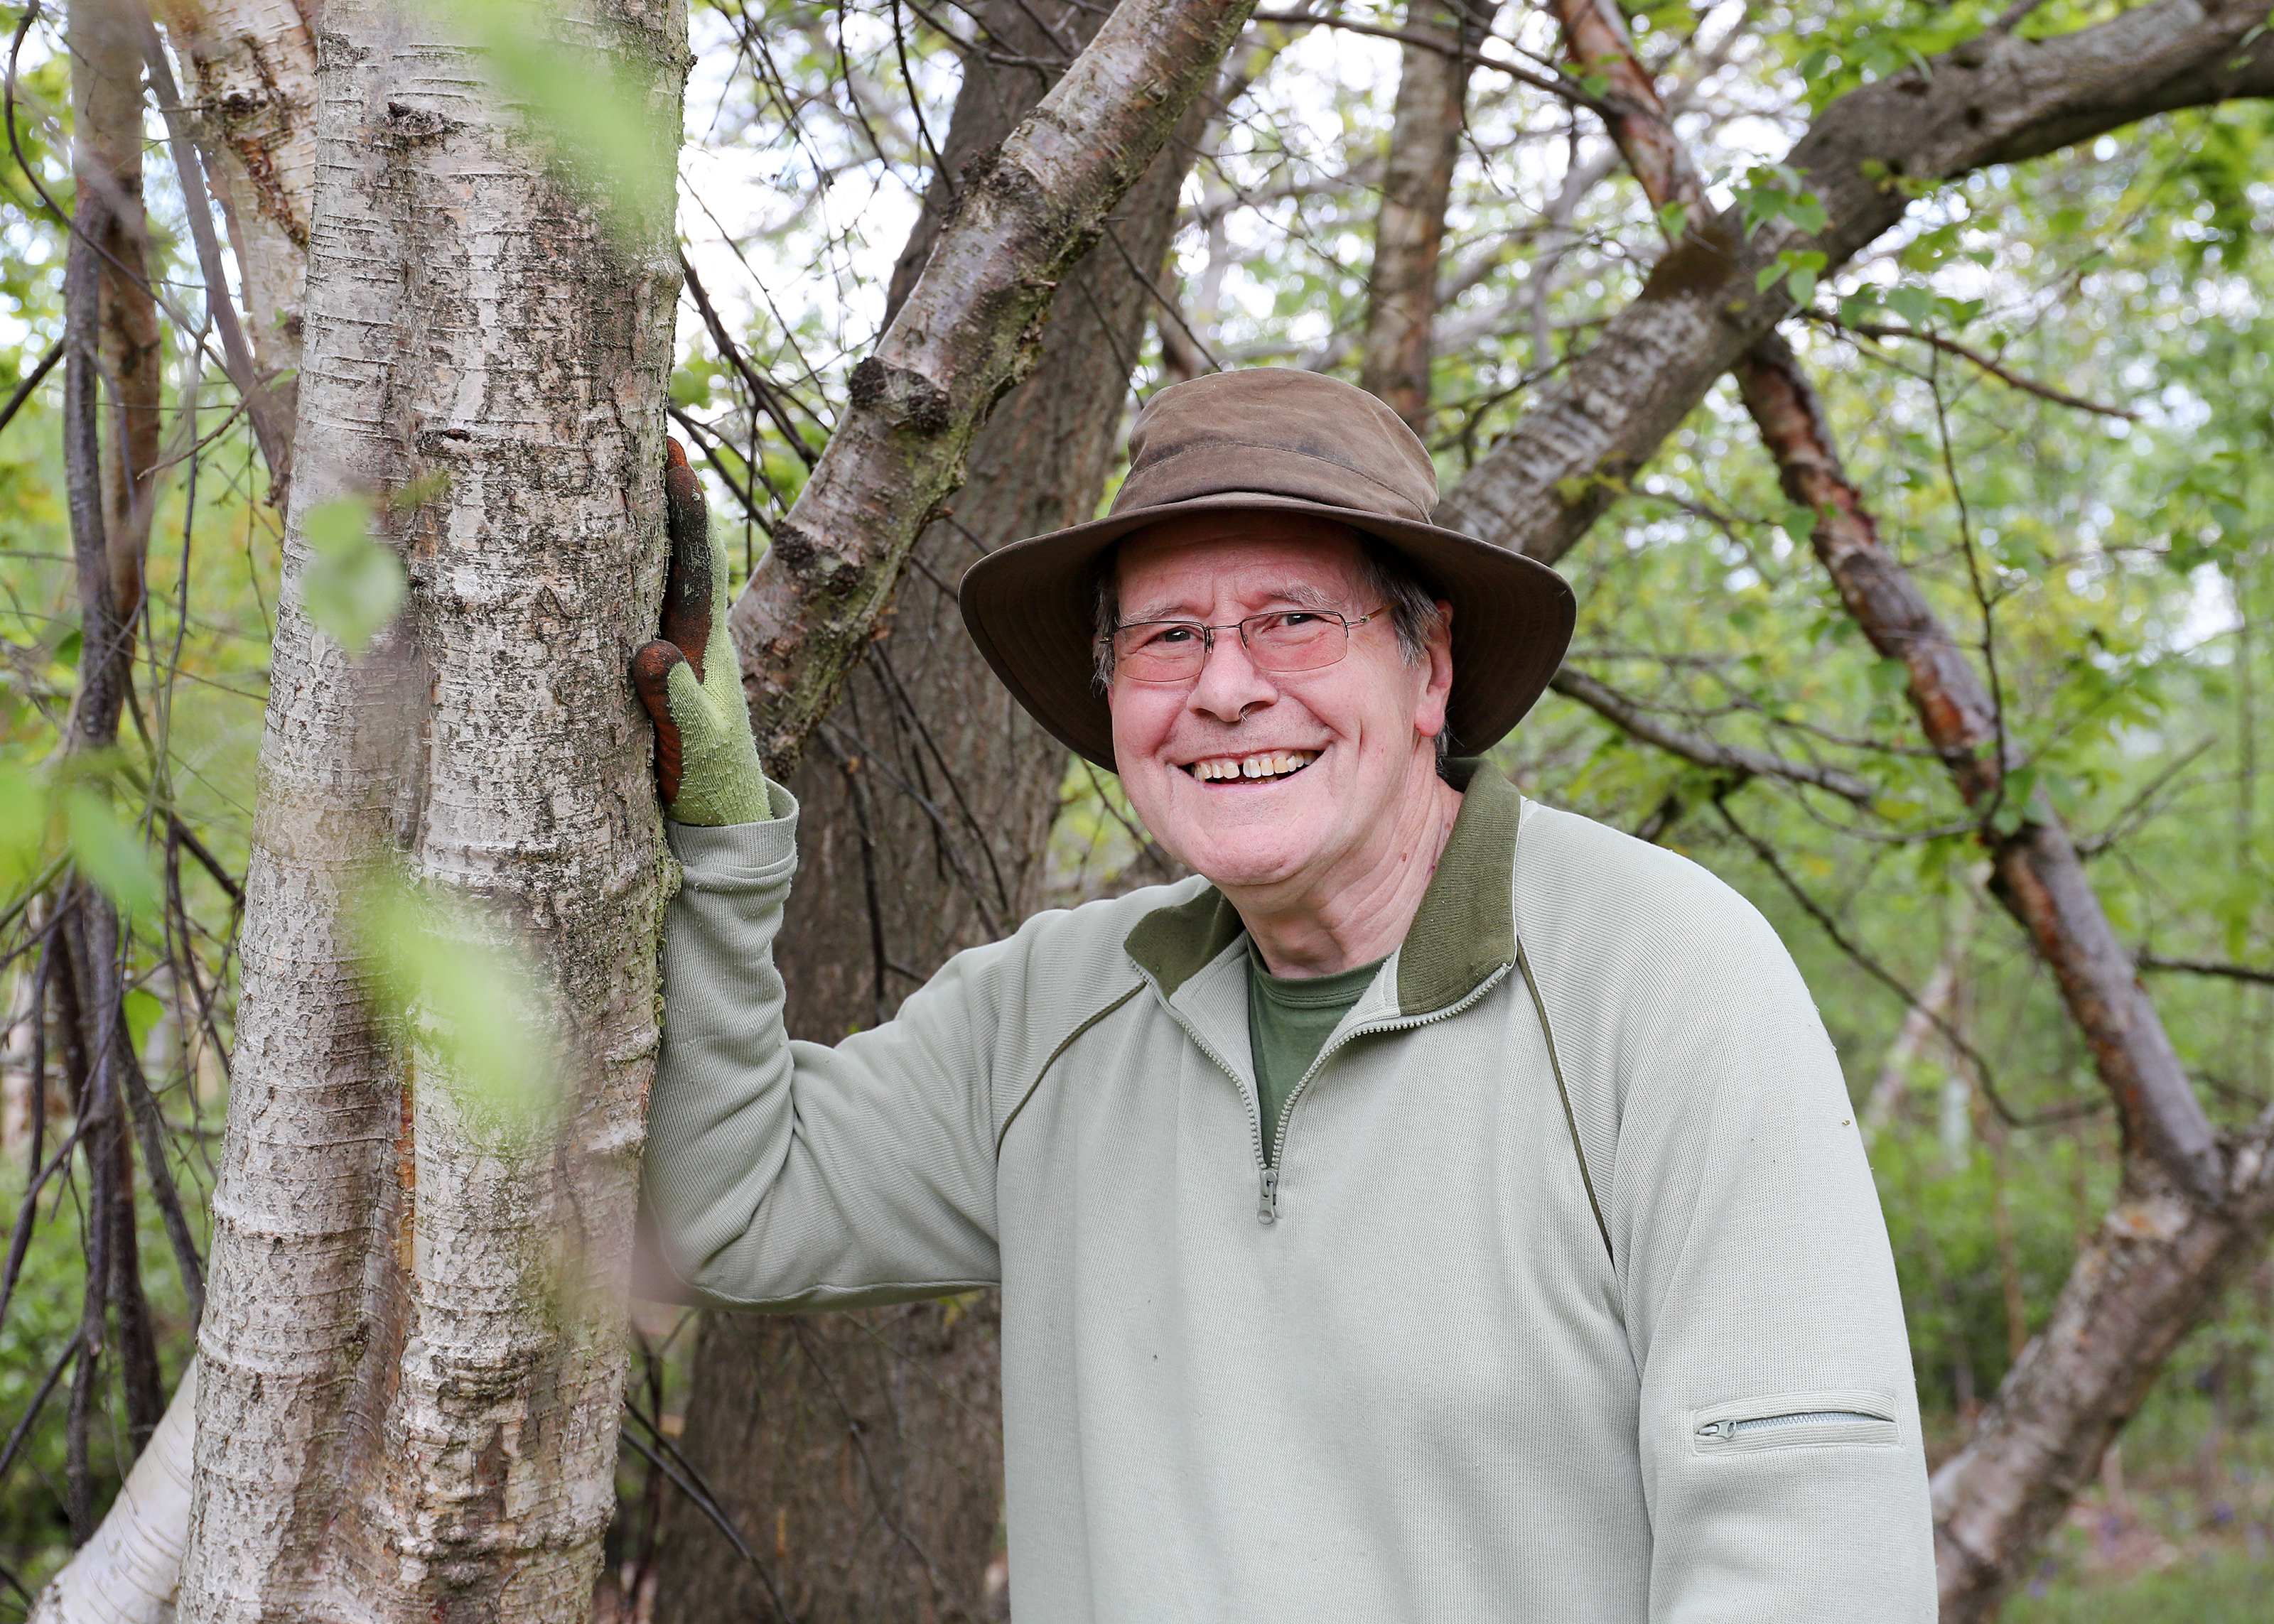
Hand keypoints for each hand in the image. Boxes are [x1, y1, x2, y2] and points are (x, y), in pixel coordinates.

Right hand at [631, 440, 771, 825]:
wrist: (720, 819)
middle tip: (653, 429)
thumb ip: (676, 705)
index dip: (684, 510)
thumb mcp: (693, 750)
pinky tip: (603, 541)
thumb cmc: (709, 785)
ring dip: (646, 519)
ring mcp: (677, 645)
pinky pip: (640, 599)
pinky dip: (625, 563)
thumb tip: (650, 652)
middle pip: (681, 547)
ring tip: (627, 462)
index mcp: (706, 644)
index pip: (697, 561)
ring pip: (660, 569)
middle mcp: (695, 633)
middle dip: (667, 492)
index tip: (673, 456)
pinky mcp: (659, 664)